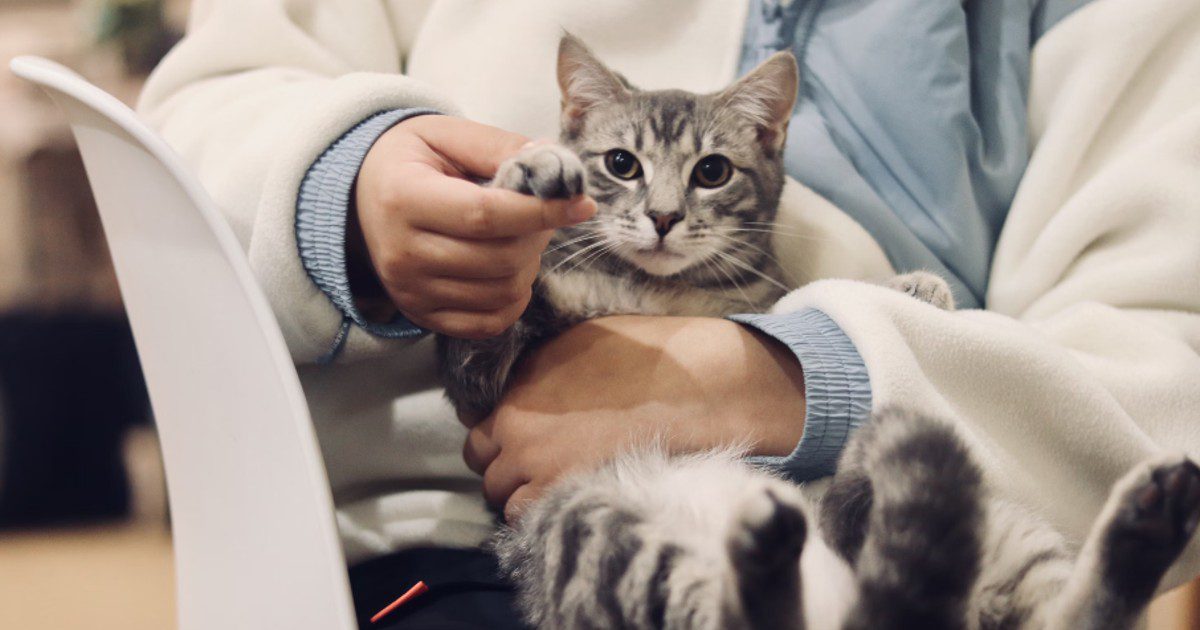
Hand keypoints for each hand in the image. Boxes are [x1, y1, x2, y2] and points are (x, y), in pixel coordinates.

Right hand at [351, 115, 596, 338]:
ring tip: (518, 237)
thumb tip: (556, 167)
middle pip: (499, 259)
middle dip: (536, 236)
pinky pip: (488, 323)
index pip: (486, 215)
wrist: (360, 197)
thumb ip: (499, 147)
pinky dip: (513, 301)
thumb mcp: (446, 135)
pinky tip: (510, 271)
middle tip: (539, 214)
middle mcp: (402, 252)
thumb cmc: (410, 161)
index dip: (541, 212)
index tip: (581, 204)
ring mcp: (410, 290)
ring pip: (500, 292)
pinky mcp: (421, 315)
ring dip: (528, 265)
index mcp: (404, 198)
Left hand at [463, 316, 806, 521]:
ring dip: (522, 494)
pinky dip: (540, 515)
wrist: (695, 386)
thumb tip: (520, 389)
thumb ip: (536, 372)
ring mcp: (537, 465)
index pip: (476, 426)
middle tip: (541, 466)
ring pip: (501, 497)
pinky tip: (570, 500)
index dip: (499, 436)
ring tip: (559, 487)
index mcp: (518, 386)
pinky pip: (528, 518)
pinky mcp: (563, 495)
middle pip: (484, 464)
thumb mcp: (577, 342)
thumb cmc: (648, 357)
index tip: (523, 440)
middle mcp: (517, 426)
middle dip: (506, 466)